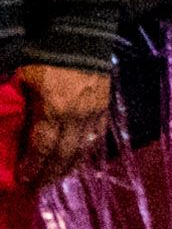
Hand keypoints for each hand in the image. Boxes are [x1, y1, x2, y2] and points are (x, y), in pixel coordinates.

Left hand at [16, 60, 110, 182]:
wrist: (80, 41)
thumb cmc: (45, 60)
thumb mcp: (23, 80)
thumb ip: (18, 104)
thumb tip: (5, 124)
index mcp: (54, 109)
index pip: (43, 146)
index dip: (33, 165)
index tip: (24, 179)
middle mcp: (76, 117)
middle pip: (64, 154)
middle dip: (50, 173)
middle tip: (38, 187)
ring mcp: (93, 115)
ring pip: (82, 150)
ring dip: (68, 168)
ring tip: (55, 180)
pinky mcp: (104, 110)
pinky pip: (95, 139)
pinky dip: (85, 154)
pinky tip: (76, 162)